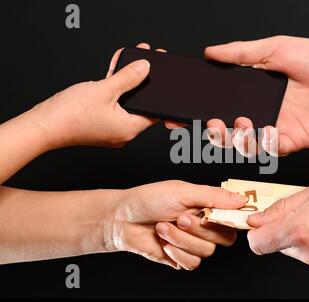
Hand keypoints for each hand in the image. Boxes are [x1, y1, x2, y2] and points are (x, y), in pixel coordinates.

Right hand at [30, 43, 181, 148]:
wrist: (43, 126)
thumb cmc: (70, 115)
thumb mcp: (104, 90)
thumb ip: (128, 77)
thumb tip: (144, 67)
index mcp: (130, 128)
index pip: (155, 111)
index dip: (159, 92)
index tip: (162, 77)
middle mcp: (123, 132)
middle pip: (139, 103)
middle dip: (141, 80)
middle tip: (146, 61)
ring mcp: (111, 129)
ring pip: (125, 101)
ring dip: (126, 81)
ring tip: (130, 59)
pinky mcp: (100, 123)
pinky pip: (113, 104)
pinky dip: (114, 89)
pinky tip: (114, 69)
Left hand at [104, 180, 247, 269]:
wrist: (122, 220)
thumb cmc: (149, 199)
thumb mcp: (182, 191)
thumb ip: (213, 196)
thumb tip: (242, 199)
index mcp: (208, 206)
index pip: (233, 217)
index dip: (230, 219)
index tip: (218, 216)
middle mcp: (204, 226)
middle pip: (224, 237)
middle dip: (199, 229)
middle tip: (180, 218)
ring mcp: (193, 243)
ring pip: (206, 251)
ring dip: (182, 239)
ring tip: (163, 227)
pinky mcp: (182, 258)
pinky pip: (192, 263)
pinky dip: (176, 252)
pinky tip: (163, 242)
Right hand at [205, 36, 308, 156]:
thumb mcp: (273, 48)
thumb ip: (241, 53)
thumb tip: (211, 52)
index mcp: (254, 94)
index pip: (224, 106)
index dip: (209, 111)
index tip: (197, 111)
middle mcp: (262, 113)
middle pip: (231, 130)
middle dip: (217, 132)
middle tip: (214, 124)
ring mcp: (275, 129)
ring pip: (247, 144)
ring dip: (238, 139)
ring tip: (242, 123)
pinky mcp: (290, 141)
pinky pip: (271, 149)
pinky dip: (264, 144)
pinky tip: (266, 130)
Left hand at [246, 176, 308, 281]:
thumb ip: (281, 208)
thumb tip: (258, 218)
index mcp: (300, 230)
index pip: (258, 243)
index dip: (257, 233)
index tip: (260, 226)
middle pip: (281, 247)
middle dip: (288, 233)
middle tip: (308, 216)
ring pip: (303, 255)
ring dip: (308, 242)